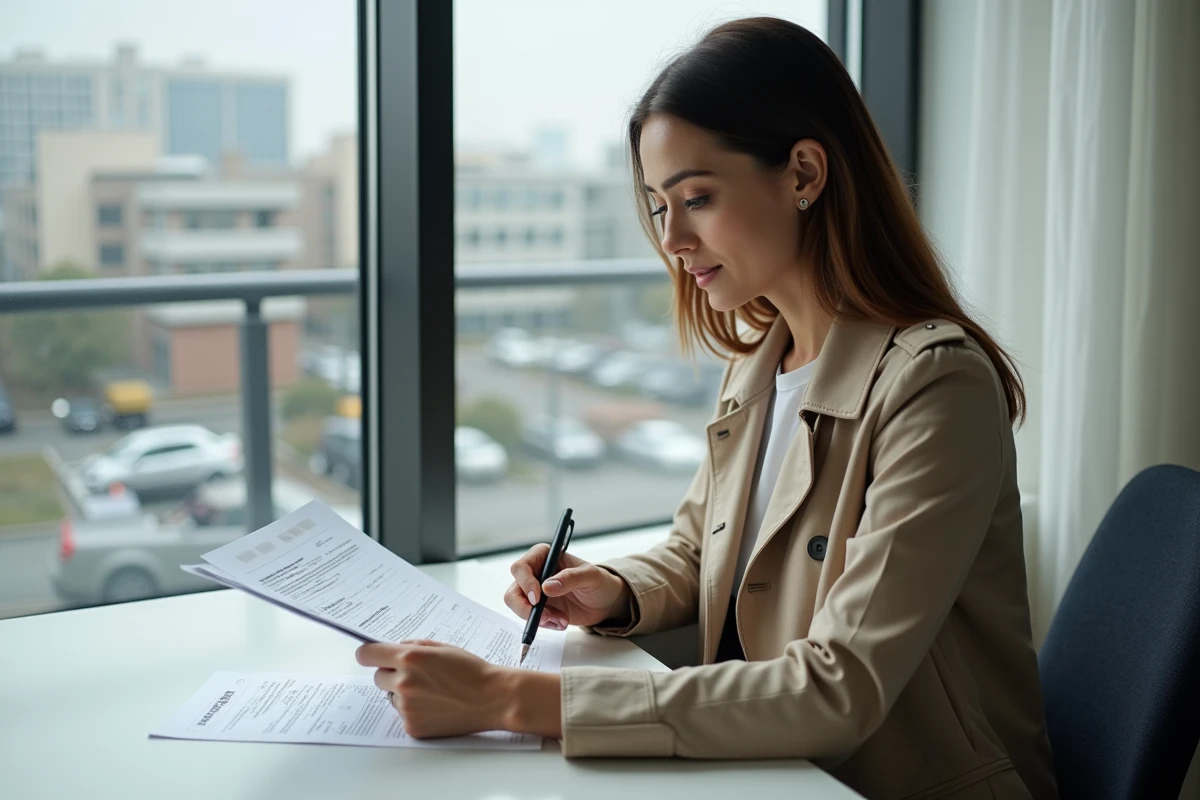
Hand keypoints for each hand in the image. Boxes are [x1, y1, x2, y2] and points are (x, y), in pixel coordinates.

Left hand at [355, 640, 561, 738]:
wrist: (492, 698)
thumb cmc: (471, 670)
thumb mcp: (442, 647)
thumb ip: (414, 645)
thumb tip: (394, 648)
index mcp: (409, 658)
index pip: (366, 655)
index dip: (369, 654)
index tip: (372, 656)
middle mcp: (403, 682)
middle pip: (377, 677)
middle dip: (392, 674)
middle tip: (417, 676)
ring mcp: (407, 707)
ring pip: (391, 697)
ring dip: (403, 694)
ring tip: (433, 692)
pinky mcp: (412, 726)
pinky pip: (402, 715)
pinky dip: (414, 711)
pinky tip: (436, 707)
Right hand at [504, 543, 630, 628]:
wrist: (605, 603)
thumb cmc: (599, 582)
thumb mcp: (591, 576)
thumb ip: (571, 578)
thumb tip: (547, 587)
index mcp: (545, 557)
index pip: (522, 566)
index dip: (525, 582)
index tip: (537, 598)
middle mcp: (535, 573)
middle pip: (514, 590)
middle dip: (526, 607)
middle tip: (546, 617)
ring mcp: (535, 592)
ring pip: (518, 607)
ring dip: (537, 618)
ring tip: (561, 620)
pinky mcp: (539, 609)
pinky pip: (531, 619)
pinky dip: (545, 625)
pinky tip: (562, 622)